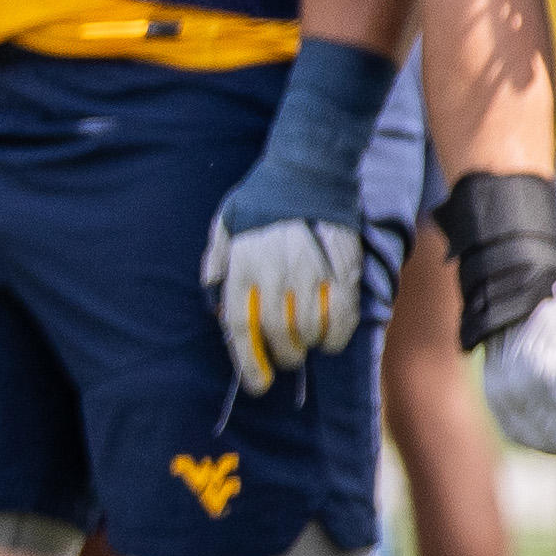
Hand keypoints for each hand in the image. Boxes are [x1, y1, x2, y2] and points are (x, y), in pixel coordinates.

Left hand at [202, 211, 371, 393]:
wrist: (307, 170)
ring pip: (308, 329)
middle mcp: (274, 273)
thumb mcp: (225, 224)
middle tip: (286, 358)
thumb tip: (213, 299)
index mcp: (242, 266)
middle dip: (282, 355)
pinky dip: (337, 335)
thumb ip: (216, 261)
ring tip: (306, 344)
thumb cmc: (262, 201)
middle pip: (276, 333)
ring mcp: (310, 272)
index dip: (248, 362)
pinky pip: (341, 315)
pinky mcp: (342, 269)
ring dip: (308, 345)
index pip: (241, 327)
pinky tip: (331, 340)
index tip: (257, 385)